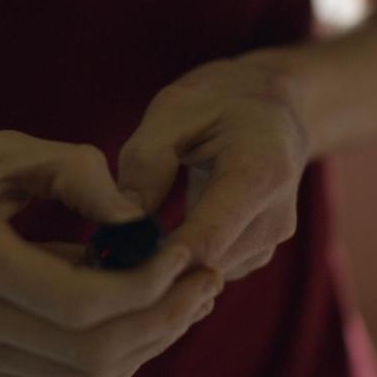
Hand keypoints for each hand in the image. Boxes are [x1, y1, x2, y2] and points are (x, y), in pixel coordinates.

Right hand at [0, 130, 223, 376]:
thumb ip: (83, 178)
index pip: (81, 305)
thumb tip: (144, 224)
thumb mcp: (10, 151)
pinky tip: (134, 326)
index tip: (185, 253)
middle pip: (88, 354)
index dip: (148, 287)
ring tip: (181, 302)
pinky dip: (104, 366)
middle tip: (205, 283)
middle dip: (163, 321)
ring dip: (142, 347)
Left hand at [118, 56, 308, 279]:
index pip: (208, 241)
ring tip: (122, 246)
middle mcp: (275, 217)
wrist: (273, 105)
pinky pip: (211, 273)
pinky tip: (150, 244)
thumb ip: (146, 164)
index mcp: (259, 173)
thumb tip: (122, 225)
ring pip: (205, 277)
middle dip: (153, 267)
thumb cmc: (218, 99)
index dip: (157, 260)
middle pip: (205, 267)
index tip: (111, 259)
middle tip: (101, 255)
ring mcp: (271, 240)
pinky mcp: (258, 252)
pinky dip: (179, 266)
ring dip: (164, 269)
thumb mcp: (174, 111)